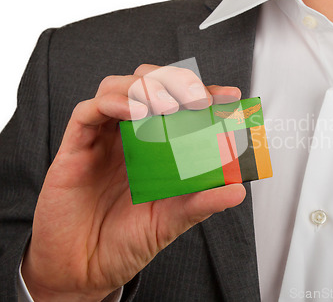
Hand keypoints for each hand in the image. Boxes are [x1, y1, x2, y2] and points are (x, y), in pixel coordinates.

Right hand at [21, 64, 244, 300]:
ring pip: (117, 87)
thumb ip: (201, 203)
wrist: (85, 270)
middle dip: (174, 81)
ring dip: (145, 87)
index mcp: (154, 146)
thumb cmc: (125, 241)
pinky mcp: (75, 148)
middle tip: (198, 99)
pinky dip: (112, 103)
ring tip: (168, 106)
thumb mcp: (171, 221)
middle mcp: (128, 136)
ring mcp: (102, 139)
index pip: (179, 105)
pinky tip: (134, 112)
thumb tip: (238, 190)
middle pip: (147, 84)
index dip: (204, 93)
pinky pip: (87, 112)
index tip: (230, 96)